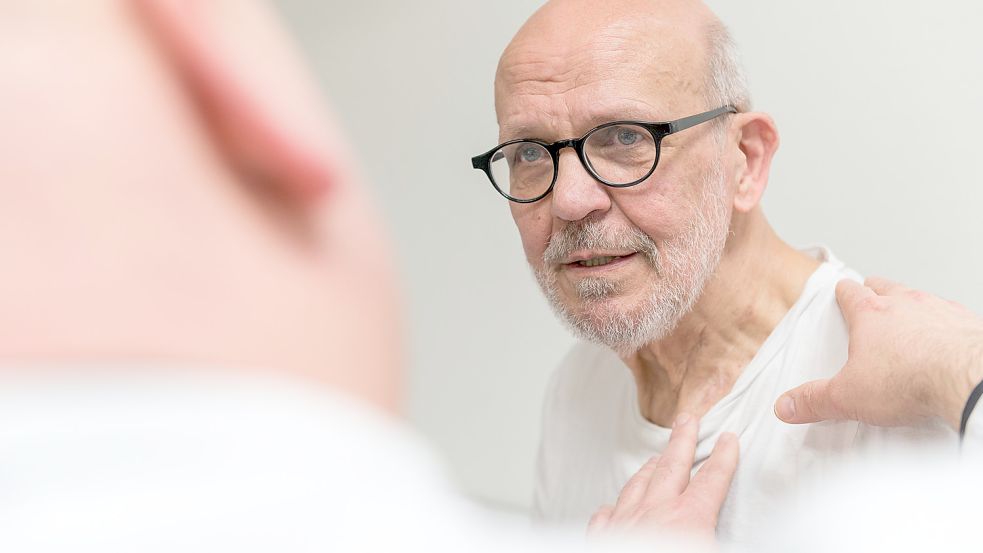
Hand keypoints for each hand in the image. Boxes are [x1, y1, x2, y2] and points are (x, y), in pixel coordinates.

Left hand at [587, 413, 738, 542]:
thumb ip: (730, 541)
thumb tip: (756, 539)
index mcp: (687, 520)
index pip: (711, 481)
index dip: (723, 458)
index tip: (729, 439)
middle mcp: (653, 515)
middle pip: (670, 469)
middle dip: (681, 442)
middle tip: (687, 420)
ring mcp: (624, 525)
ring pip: (636, 486)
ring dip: (649, 469)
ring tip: (655, 457)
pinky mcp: (603, 540)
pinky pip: (606, 517)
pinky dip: (613, 507)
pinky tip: (612, 506)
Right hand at [775, 277, 982, 429]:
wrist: (968, 378)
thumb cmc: (912, 379)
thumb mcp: (848, 396)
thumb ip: (814, 400)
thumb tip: (788, 404)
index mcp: (871, 315)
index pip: (851, 292)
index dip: (843, 292)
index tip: (841, 292)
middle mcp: (906, 305)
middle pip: (886, 287)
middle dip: (876, 291)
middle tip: (871, 301)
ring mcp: (939, 311)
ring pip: (920, 298)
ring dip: (912, 308)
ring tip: (908, 327)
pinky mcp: (968, 324)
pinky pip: (953, 317)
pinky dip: (946, 326)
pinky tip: (945, 345)